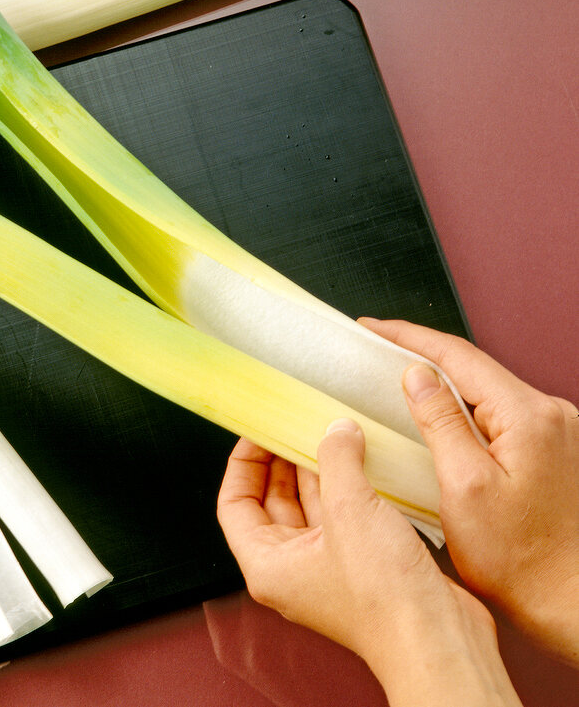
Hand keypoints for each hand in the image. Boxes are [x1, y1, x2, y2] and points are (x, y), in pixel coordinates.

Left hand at [217, 421, 520, 706]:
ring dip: (320, 470)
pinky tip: (363, 459)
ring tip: (330, 432)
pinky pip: (344, 516)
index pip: (235, 503)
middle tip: (297, 425)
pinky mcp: (362, 565)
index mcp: (267, 563)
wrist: (441, 641)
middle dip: (284, 461)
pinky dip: (349, 487)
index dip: (243, 463)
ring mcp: (327, 567)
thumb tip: (337, 430)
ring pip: (312, 506)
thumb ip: (336, 460)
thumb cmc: (384, 595)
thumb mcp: (350, 509)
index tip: (259, 430)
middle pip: (272, 502)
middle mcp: (292, 568)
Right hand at [363, 318, 578, 667]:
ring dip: (442, 381)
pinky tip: (437, 416)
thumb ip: (441, 424)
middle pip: (473, 367)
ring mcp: (555, 432)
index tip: (371, 329)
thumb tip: (417, 376)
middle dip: (421, 354)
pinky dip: (463, 407)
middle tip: (374, 350)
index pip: (458, 355)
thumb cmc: (522, 561)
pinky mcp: (552, 450)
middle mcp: (549, 416)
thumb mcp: (465, 488)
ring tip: (396, 379)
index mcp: (528, 417)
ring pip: (485, 389)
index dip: (408, 337)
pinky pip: (498, 413)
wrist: (572, 602)